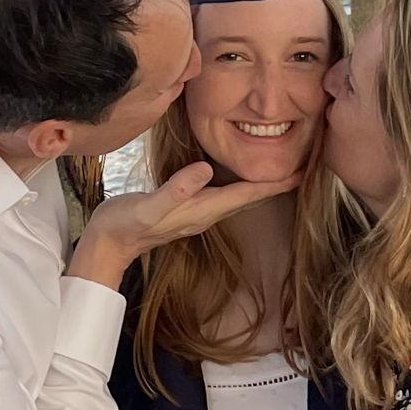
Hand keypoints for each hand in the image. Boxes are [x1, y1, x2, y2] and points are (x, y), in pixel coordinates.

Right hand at [68, 161, 298, 287]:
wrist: (108, 243)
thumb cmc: (126, 224)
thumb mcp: (149, 206)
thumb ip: (177, 189)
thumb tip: (205, 169)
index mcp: (203, 210)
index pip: (247, 195)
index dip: (274, 183)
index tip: (303, 171)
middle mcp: (206, 212)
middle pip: (249, 197)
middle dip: (275, 183)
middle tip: (303, 166)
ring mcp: (196, 211)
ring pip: (237, 196)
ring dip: (259, 184)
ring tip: (279, 169)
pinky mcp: (186, 206)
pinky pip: (221, 192)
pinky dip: (237, 182)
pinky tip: (236, 172)